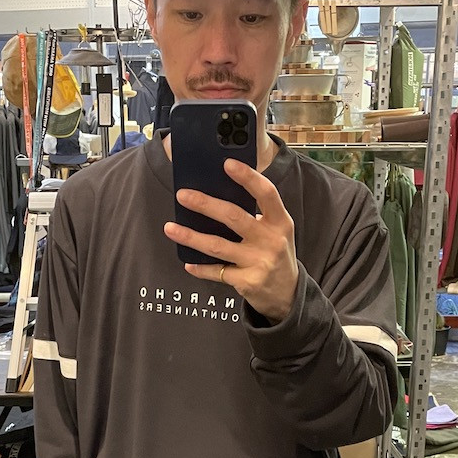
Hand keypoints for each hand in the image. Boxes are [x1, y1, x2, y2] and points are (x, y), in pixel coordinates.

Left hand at [164, 158, 298, 322]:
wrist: (287, 294)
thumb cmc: (276, 254)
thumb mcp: (277, 231)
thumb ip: (256, 214)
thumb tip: (217, 195)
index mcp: (280, 222)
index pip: (266, 193)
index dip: (248, 177)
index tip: (228, 164)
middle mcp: (271, 241)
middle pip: (234, 217)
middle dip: (205, 204)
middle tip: (183, 195)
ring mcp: (259, 262)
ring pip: (217, 246)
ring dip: (191, 237)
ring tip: (170, 228)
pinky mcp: (247, 282)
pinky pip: (217, 272)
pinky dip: (200, 268)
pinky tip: (188, 263)